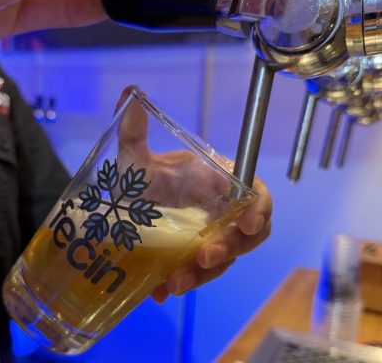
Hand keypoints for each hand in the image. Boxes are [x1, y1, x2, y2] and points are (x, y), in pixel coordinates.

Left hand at [115, 86, 271, 302]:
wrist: (122, 205)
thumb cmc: (137, 177)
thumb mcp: (133, 159)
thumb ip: (133, 131)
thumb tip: (129, 92)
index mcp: (214, 181)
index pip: (253, 193)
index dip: (259, 209)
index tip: (248, 225)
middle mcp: (217, 210)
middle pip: (245, 235)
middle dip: (229, 250)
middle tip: (202, 259)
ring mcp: (206, 236)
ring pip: (222, 260)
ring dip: (203, 274)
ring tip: (173, 283)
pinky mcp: (191, 257)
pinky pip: (197, 273)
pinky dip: (182, 281)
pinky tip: (159, 289)